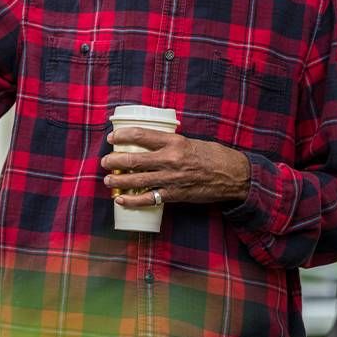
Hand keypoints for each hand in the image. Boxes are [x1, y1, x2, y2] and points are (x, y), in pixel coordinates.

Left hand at [100, 127, 250, 206]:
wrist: (232, 176)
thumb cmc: (212, 155)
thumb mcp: (189, 141)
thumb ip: (169, 142)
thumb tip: (149, 141)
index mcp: (174, 142)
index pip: (140, 135)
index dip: (122, 136)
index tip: (111, 138)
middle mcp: (170, 159)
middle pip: (133, 159)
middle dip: (114, 161)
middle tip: (105, 162)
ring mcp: (171, 179)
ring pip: (136, 180)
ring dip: (118, 181)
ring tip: (108, 181)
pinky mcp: (174, 195)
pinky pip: (148, 199)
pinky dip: (132, 200)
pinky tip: (121, 200)